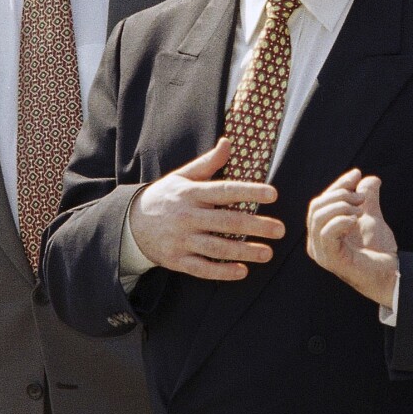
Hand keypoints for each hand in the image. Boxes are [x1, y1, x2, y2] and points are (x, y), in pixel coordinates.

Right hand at [128, 138, 283, 280]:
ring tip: (268, 253)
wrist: (131, 224)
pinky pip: (202, 268)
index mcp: (192, 193)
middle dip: (256, 226)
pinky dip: (222, 272)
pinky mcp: (177, 259)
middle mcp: (188, 216)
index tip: (273, 194)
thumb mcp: (183, 176)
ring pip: (217, 248)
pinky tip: (242, 271)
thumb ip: (208, 163)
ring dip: (244, 251)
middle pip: (226, 222)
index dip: (250, 191)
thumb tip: (228, 142)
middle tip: (280, 230)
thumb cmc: (166, 197)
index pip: (225, 191)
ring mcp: (182, 240)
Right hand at [306, 169, 398, 306]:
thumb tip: (369, 178)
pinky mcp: (331, 260)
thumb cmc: (378, 250)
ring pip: (318, 218)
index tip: (357, 174)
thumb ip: (367, 198)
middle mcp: (316, 243)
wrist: (391, 273)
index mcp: (320, 232)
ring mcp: (322, 253)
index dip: (337, 185)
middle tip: (362, 198)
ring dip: (341, 206)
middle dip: (340, 195)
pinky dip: (341, 221)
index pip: (320, 202)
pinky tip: (355, 220)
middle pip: (316, 206)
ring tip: (360, 210)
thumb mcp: (371, 216)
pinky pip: (326, 234)